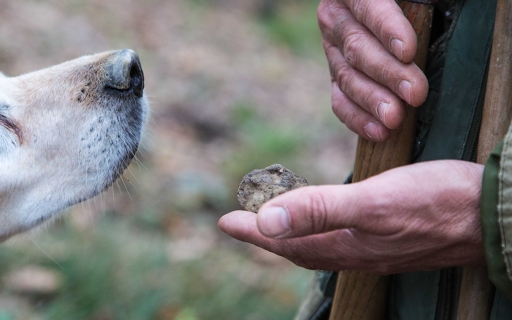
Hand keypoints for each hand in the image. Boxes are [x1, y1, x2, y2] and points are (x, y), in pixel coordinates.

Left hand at [219, 161, 483, 273]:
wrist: (495, 215)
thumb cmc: (437, 203)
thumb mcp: (371, 202)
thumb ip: (318, 209)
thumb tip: (265, 221)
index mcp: (346, 246)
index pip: (284, 243)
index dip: (252, 232)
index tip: (224, 221)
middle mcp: (358, 253)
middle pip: (300, 249)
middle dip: (267, 237)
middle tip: (243, 224)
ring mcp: (379, 249)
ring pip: (323, 247)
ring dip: (295, 236)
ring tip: (278, 224)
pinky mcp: (397, 238)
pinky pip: (346, 240)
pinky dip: (326, 231)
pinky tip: (333, 222)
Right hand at [318, 0, 428, 140]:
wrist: (390, 18)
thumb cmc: (411, 3)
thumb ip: (417, 1)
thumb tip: (430, 6)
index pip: (368, 7)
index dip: (387, 29)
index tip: (408, 51)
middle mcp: (335, 18)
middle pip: (357, 47)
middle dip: (387, 73)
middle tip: (415, 94)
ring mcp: (332, 49)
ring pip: (346, 77)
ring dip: (372, 101)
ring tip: (395, 119)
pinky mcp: (337, 76)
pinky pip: (340, 100)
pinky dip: (358, 118)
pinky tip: (378, 132)